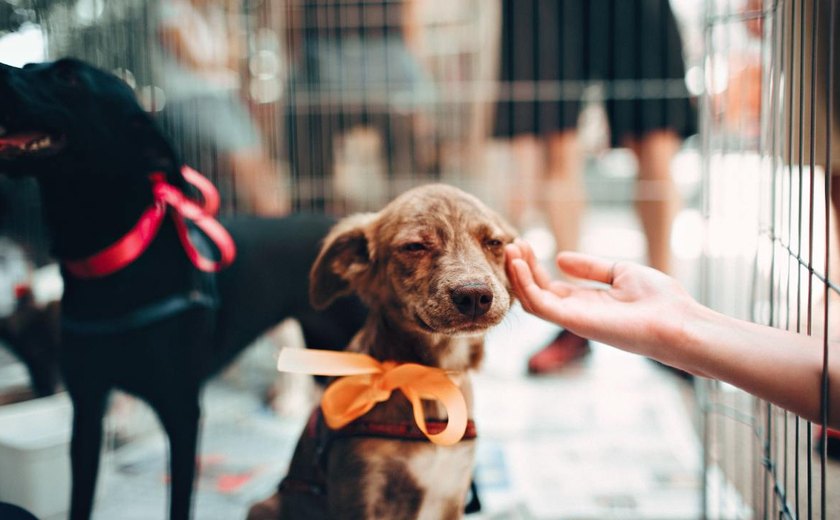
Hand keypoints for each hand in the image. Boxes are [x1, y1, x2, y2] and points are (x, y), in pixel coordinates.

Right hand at [505, 240, 701, 363]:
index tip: (524, 243)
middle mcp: (576, 313)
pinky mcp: (574, 321)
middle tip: (512, 244)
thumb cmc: (659, 300)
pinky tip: (519, 264)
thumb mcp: (621, 272)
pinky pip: (539, 304)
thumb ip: (590, 268)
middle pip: (536, 292)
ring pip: (531, 300)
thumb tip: (560, 258)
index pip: (549, 286)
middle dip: (521, 268)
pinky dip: (525, 284)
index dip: (533, 266)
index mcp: (587, 303)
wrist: (678, 321)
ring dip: (518, 275)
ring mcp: (574, 319)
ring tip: (511, 249)